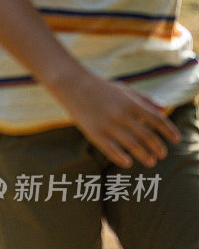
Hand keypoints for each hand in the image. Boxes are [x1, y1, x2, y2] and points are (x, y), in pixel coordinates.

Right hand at [51, 73, 180, 167]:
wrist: (73, 85)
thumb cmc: (101, 88)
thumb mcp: (125, 90)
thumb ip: (145, 100)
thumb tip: (164, 109)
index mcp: (131, 102)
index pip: (156, 119)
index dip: (168, 130)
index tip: (176, 139)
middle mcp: (121, 114)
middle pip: (146, 134)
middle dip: (157, 146)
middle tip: (162, 155)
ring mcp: (107, 124)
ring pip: (131, 144)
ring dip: (143, 155)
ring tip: (151, 162)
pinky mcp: (93, 132)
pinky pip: (110, 149)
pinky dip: (120, 157)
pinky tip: (128, 163)